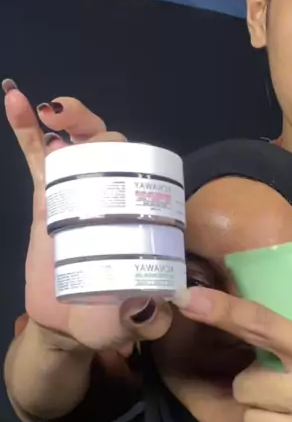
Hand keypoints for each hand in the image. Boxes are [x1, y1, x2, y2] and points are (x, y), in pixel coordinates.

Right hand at [4, 81, 171, 350]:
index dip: (138, 157)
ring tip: (53, 110)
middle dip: (98, 131)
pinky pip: (36, 155)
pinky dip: (26, 126)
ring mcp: (80, 192)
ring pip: (78, 143)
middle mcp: (114, 198)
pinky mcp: (47, 197)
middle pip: (113, 150)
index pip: (146, 177)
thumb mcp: (136, 321)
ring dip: (70, 117)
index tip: (124, 154)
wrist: (68, 323)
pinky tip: (13, 98)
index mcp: (139, 218)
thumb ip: (147, 318)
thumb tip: (146, 307)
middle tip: (76, 129)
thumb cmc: (108, 317)